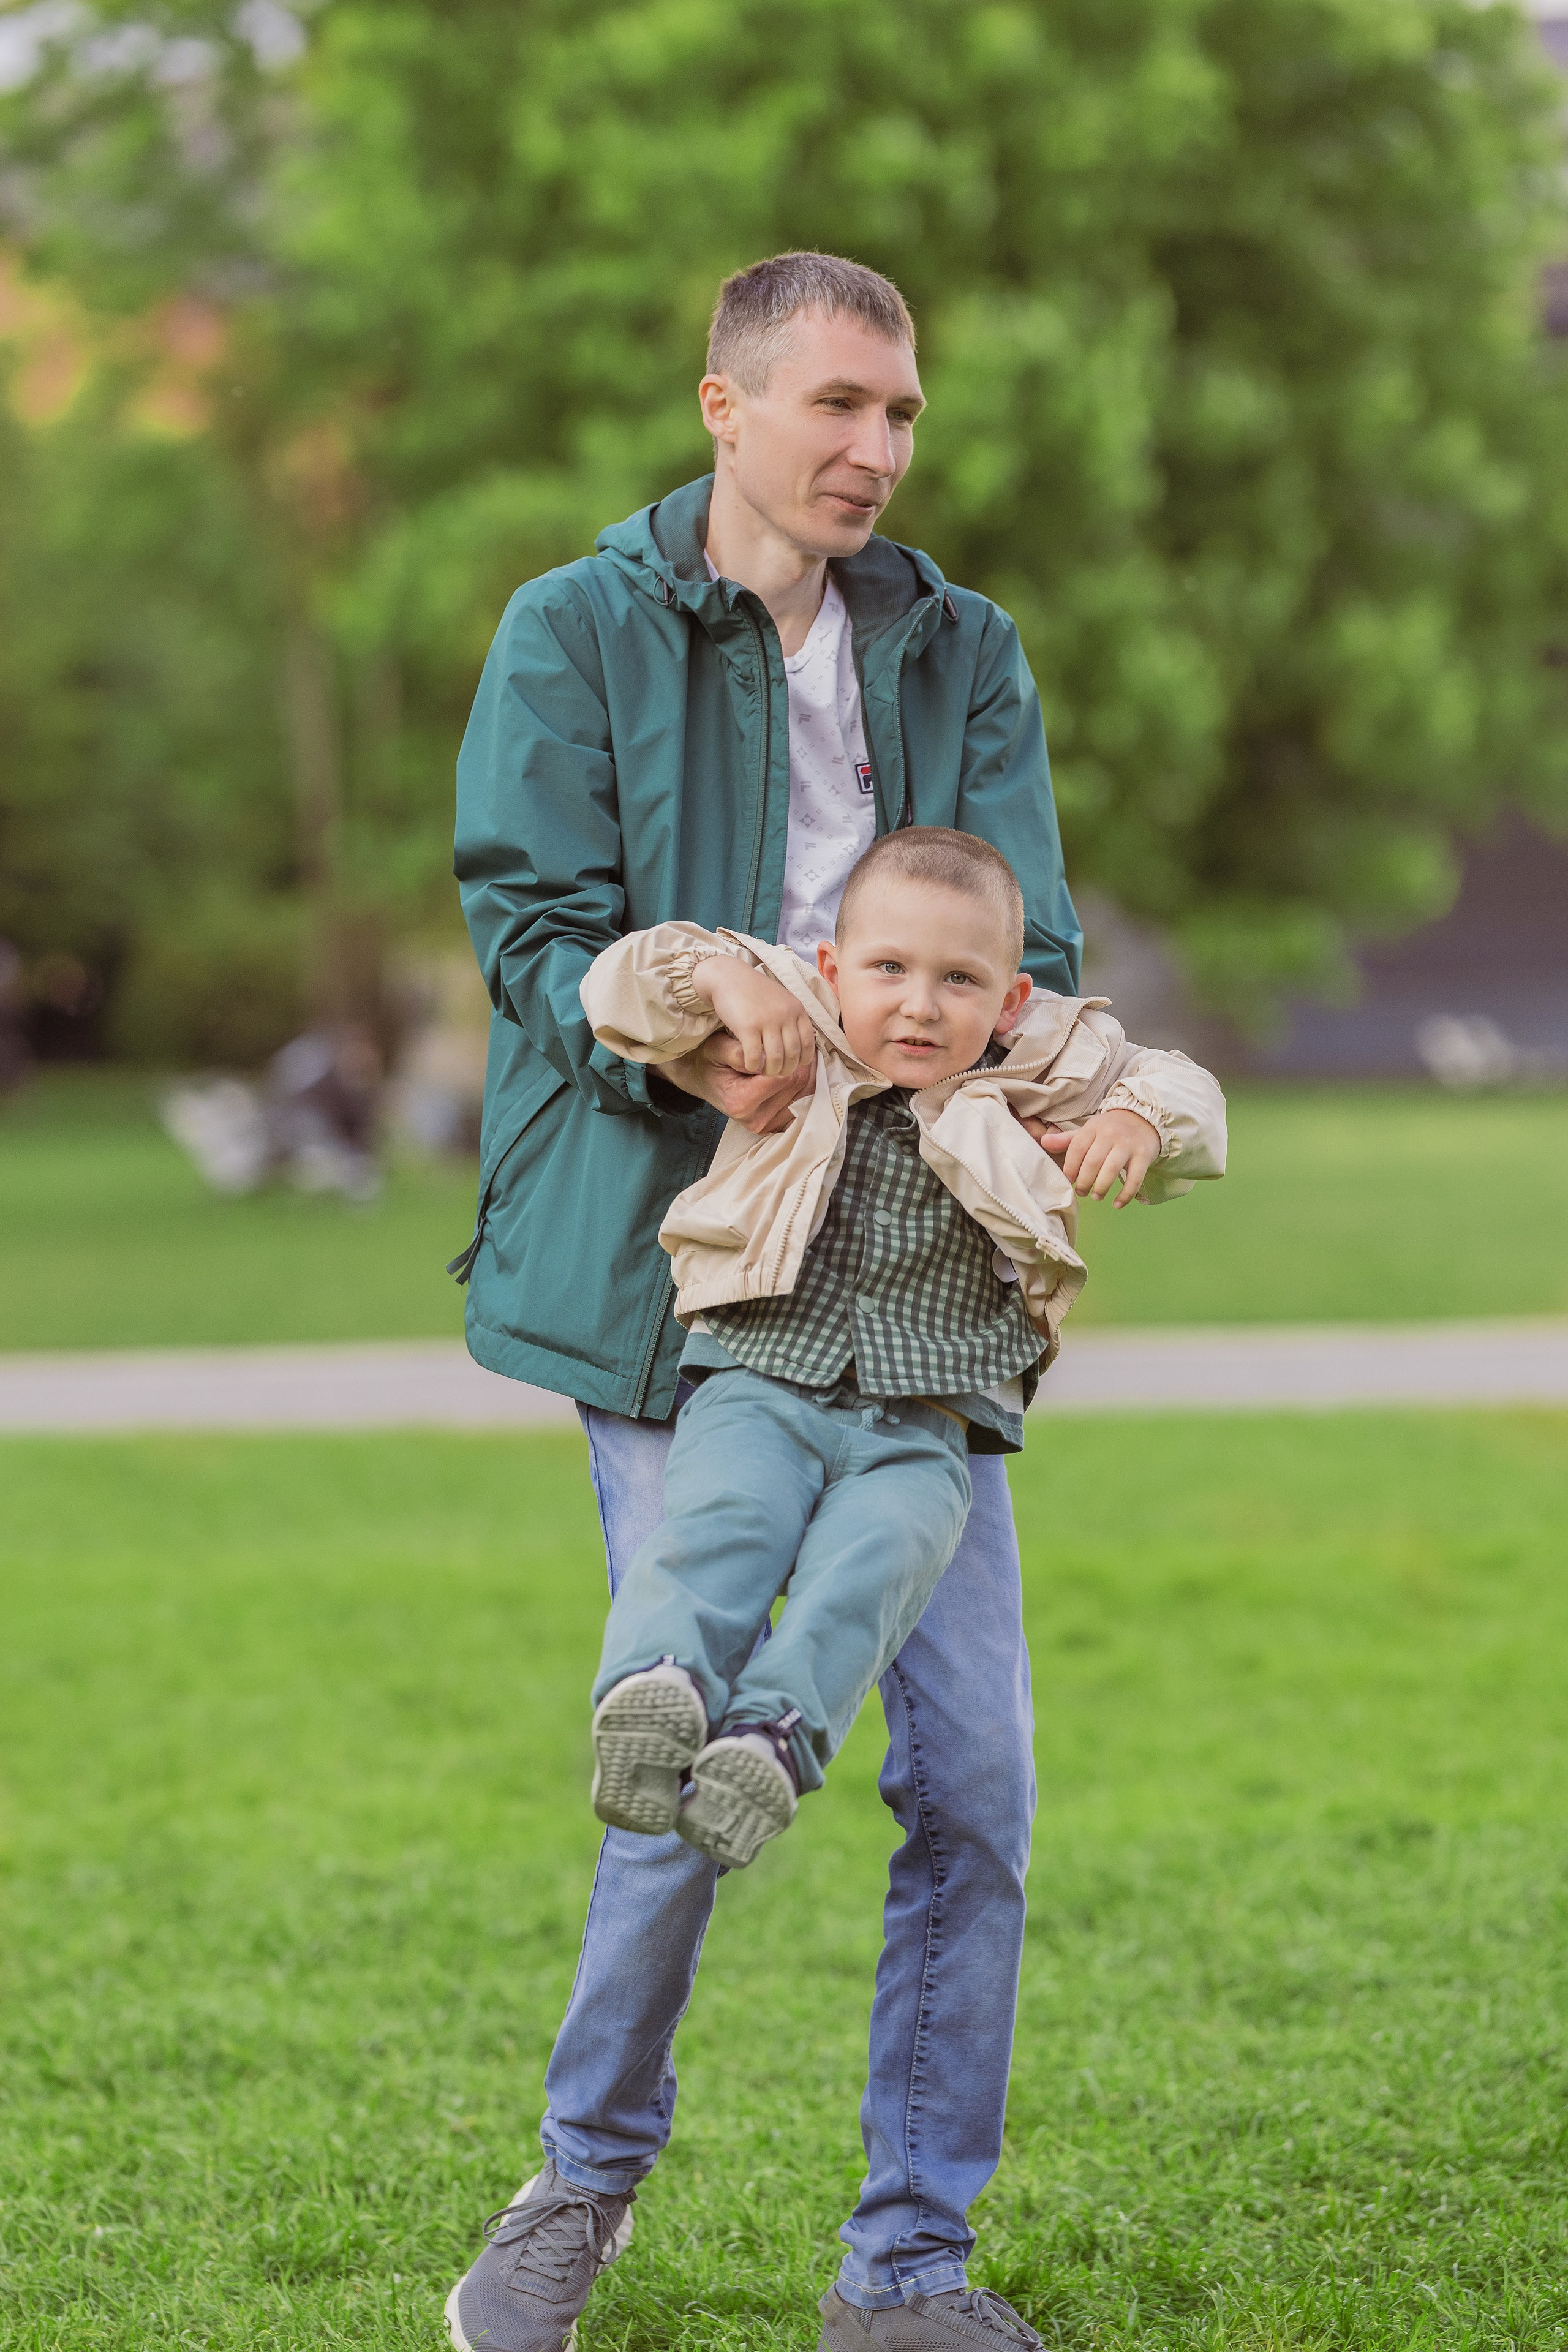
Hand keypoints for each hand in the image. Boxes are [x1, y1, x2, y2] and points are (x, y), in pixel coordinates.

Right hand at [663, 1029, 815, 1134]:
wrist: (704, 1081)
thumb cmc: (711, 1062)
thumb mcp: (717, 1048)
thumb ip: (739, 1052)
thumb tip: (766, 1058)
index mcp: (740, 1102)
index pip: (781, 1077)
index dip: (786, 1056)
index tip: (783, 1043)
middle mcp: (755, 1119)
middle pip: (796, 1085)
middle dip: (797, 1063)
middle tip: (792, 1045)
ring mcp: (767, 1125)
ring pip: (804, 1093)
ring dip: (804, 1073)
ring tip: (794, 1056)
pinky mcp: (775, 1126)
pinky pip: (803, 1104)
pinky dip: (805, 1087)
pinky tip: (797, 1071)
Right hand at [690, 956, 817, 1081]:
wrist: (728, 976)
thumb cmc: (755, 992)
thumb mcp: (782, 1000)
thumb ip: (793, 1019)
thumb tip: (801, 1047)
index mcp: (797, 1009)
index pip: (808, 1043)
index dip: (802, 1060)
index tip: (793, 1065)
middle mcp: (785, 1015)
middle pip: (793, 1054)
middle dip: (786, 1069)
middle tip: (777, 1072)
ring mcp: (767, 1020)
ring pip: (776, 1059)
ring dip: (771, 1071)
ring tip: (765, 1071)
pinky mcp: (747, 1026)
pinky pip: (754, 1056)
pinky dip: (753, 1065)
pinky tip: (750, 1065)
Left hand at [1016, 1107, 1161, 1206]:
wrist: (1144, 1118)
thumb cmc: (1110, 1130)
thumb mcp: (1088, 1131)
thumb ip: (1066, 1140)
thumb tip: (1043, 1142)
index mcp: (1093, 1127)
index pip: (1077, 1148)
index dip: (1070, 1167)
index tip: (1068, 1181)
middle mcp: (1111, 1134)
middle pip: (1093, 1162)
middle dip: (1084, 1182)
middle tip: (1081, 1192)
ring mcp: (1128, 1145)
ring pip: (1111, 1170)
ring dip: (1101, 1188)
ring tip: (1096, 1197)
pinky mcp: (1144, 1155)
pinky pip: (1135, 1178)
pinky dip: (1126, 1194)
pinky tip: (1117, 1204)